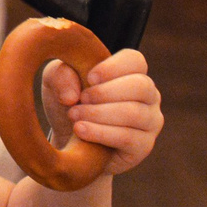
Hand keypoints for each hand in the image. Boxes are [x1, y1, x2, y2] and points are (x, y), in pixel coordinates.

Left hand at [43, 48, 163, 174]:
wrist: (68, 142)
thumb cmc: (69, 104)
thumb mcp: (56, 83)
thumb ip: (60, 76)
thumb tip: (72, 96)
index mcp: (131, 73)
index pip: (135, 60)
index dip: (113, 66)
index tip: (89, 77)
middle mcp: (148, 96)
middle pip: (141, 86)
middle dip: (105, 92)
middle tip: (80, 99)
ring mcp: (150, 122)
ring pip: (134, 113)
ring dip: (98, 113)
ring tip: (74, 116)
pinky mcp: (143, 146)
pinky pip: (128, 137)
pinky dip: (100, 133)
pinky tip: (80, 130)